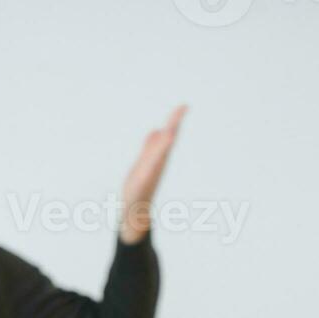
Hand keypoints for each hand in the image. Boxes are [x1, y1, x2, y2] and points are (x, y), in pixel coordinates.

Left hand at [119, 105, 185, 243]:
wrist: (133, 212)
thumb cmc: (139, 188)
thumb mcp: (144, 162)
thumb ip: (150, 146)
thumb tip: (156, 130)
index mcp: (158, 158)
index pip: (168, 135)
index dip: (175, 120)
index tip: (184, 105)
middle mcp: (157, 164)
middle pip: (167, 142)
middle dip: (174, 125)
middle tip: (183, 108)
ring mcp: (150, 173)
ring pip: (160, 154)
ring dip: (166, 141)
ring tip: (172, 127)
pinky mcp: (141, 183)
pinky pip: (148, 171)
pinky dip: (153, 161)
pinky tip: (154, 159)